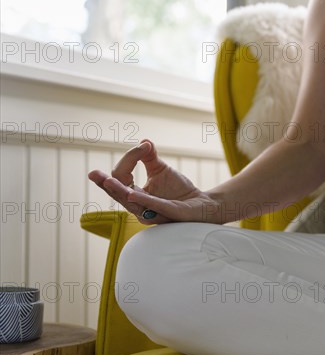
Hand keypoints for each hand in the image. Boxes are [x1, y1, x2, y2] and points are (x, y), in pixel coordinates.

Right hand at [88, 139, 221, 223]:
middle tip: (93, 173)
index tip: (143, 146)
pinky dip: (142, 200)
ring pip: (130, 202)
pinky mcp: (166, 214)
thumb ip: (149, 157)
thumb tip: (144, 140)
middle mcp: (138, 206)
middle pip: (117, 193)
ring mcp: (151, 212)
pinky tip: (132, 193)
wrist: (200, 203)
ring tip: (107, 181)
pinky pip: (152, 207)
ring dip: (119, 191)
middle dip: (105, 183)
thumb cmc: (178, 190)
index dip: (129, 159)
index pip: (121, 176)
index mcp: (134, 194)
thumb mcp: (161, 170)